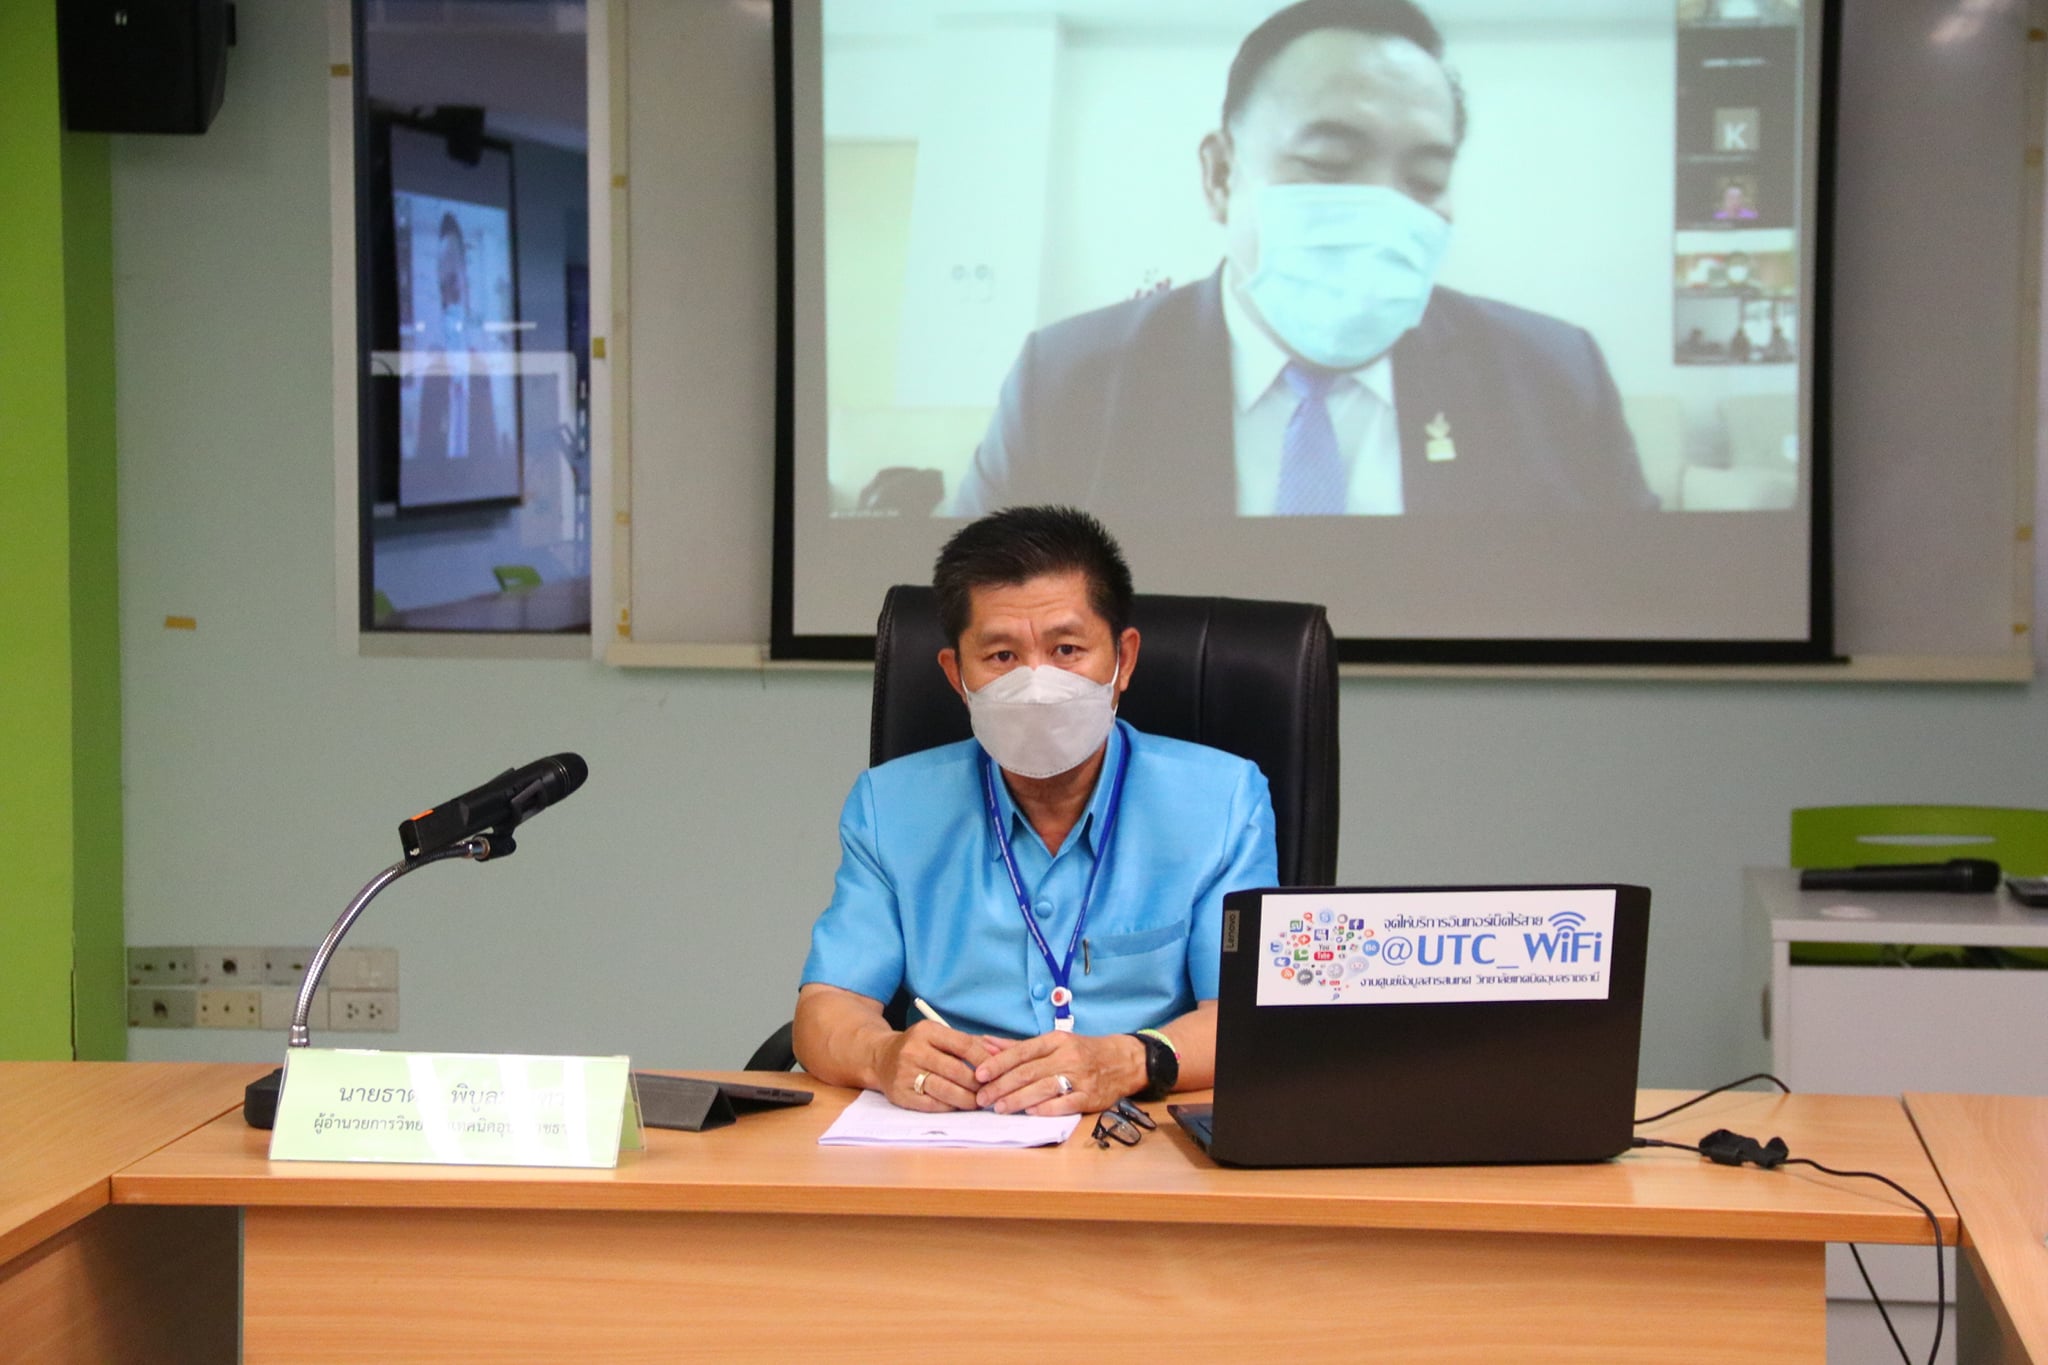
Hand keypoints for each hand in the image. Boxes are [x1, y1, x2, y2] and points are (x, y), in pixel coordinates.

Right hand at [871, 1021, 987, 1111]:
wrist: (880, 1058)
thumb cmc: (919, 1047)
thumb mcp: (940, 1036)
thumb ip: (970, 1043)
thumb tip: (1000, 1053)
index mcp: (927, 1031)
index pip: (964, 1045)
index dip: (984, 1060)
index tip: (998, 1070)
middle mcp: (914, 1050)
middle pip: (956, 1070)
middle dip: (978, 1084)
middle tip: (991, 1091)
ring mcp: (905, 1073)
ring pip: (945, 1090)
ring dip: (967, 1099)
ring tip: (978, 1102)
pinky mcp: (900, 1094)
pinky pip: (932, 1105)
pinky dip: (950, 1107)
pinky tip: (958, 1105)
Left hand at [973, 1031, 1144, 1115]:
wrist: (1124, 1062)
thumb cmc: (1083, 1052)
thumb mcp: (1053, 1043)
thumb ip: (1018, 1047)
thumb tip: (985, 1044)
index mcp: (1056, 1040)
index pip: (1022, 1051)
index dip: (998, 1063)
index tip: (979, 1074)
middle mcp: (1068, 1056)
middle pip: (1029, 1071)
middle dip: (1001, 1085)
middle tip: (982, 1097)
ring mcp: (1080, 1077)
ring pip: (1044, 1087)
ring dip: (1018, 1099)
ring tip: (999, 1107)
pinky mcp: (1091, 1096)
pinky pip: (1066, 1103)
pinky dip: (1046, 1108)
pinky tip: (1030, 1112)